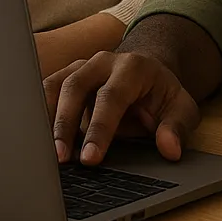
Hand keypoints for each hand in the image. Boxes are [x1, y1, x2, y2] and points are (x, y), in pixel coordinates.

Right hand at [45, 51, 200, 166]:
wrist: (148, 74)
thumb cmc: (162, 95)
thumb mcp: (182, 109)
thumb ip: (177, 127)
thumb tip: (169, 148)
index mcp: (132, 67)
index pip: (111, 97)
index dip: (99, 129)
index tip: (90, 158)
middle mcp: (102, 62)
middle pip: (75, 87)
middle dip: (64, 124)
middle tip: (60, 159)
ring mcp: (81, 66)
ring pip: (54, 85)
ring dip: (46, 119)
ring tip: (43, 151)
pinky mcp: (66, 76)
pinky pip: (46, 90)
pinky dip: (39, 114)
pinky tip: (38, 139)